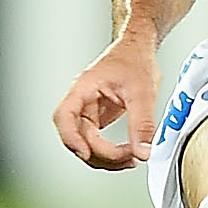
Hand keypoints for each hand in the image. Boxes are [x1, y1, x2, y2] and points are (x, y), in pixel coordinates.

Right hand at [51, 32, 160, 170]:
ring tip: (131, 159)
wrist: (139, 49)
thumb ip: (142, 123)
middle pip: (77, 137)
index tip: (86, 153)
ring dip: (106, 158)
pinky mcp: (98, 118)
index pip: (64, 116)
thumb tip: (143, 151)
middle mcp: (81, 101)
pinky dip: (111, 153)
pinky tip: (128, 154)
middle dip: (101, 153)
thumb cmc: (134, 59)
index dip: (71, 138)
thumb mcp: (142, 92)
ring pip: (87, 144)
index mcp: (83, 88)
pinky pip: (98, 142)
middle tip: (128, 156)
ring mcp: (88, 112)